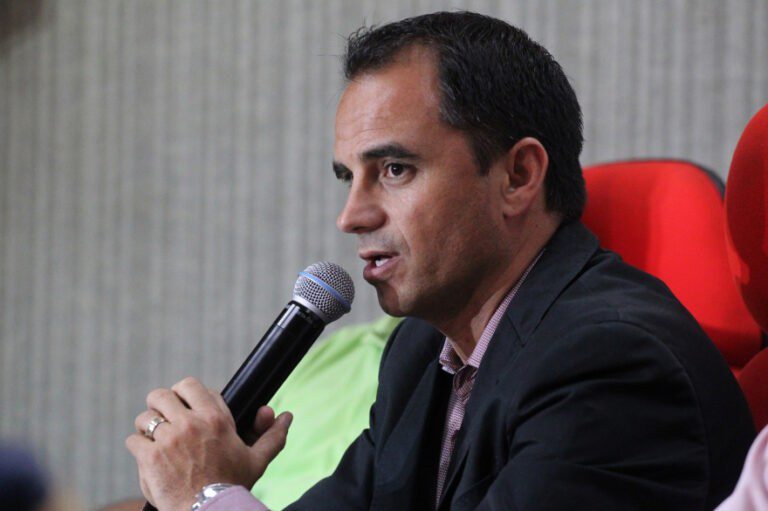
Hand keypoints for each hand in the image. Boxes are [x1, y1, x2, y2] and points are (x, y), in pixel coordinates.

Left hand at [125, 377, 291, 509]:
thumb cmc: (234, 486)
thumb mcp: (257, 460)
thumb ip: (272, 435)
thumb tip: (287, 416)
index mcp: (216, 418)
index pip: (192, 386)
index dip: (188, 396)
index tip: (188, 409)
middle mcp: (191, 423)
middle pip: (162, 394)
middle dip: (161, 404)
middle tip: (165, 417)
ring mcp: (169, 439)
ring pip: (145, 416)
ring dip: (147, 426)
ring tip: (154, 438)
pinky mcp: (150, 457)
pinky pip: (134, 440)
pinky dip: (138, 447)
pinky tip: (147, 455)